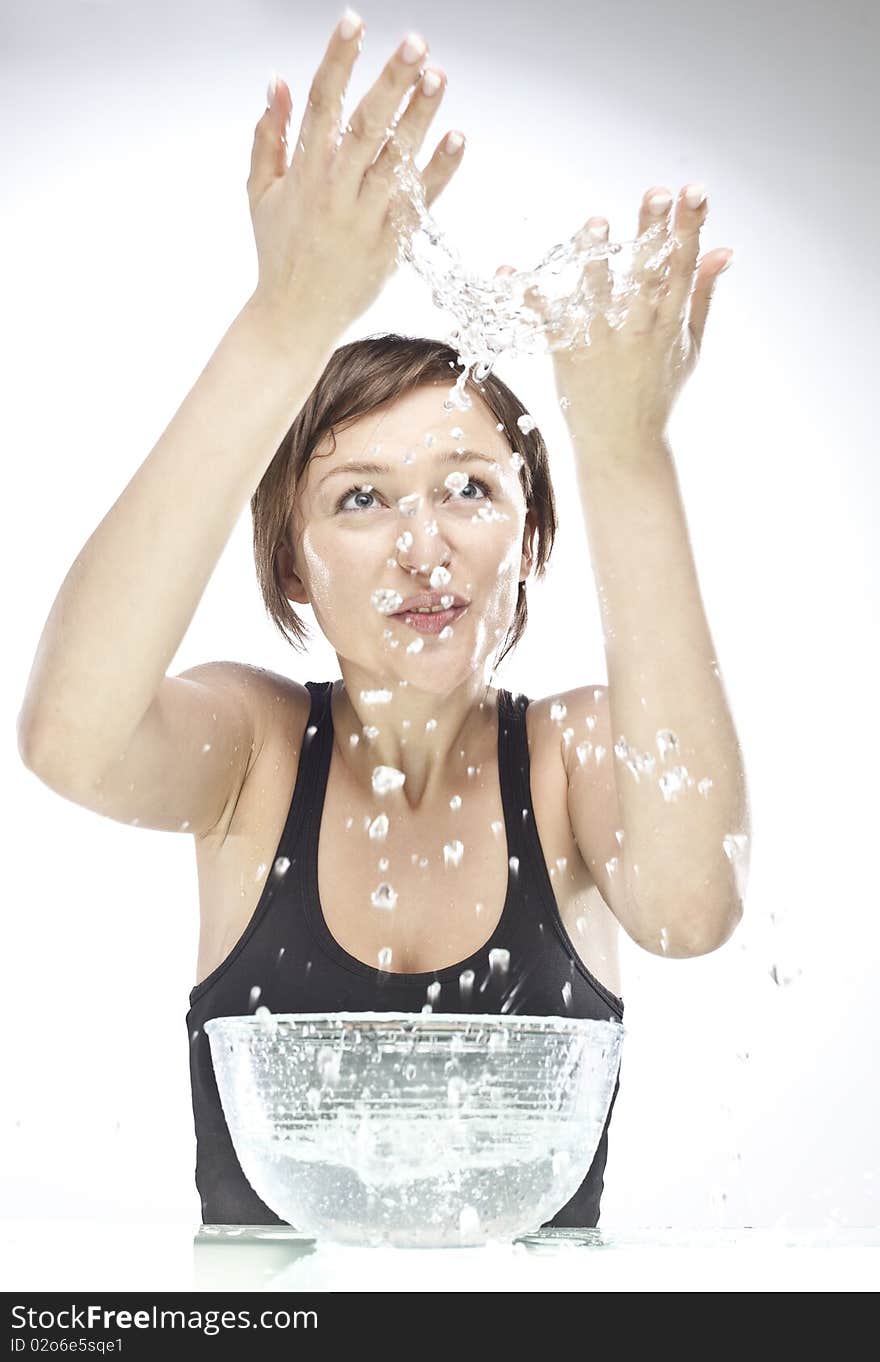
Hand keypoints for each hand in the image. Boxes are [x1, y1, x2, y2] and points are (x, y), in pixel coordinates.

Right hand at [247, 15, 464, 344]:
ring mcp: (365, 218)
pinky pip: (420, 202)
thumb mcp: (260, 192)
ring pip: (396, 159)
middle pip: (366, 126)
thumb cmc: (279, 251)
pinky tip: (458, 137)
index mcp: (302, 173)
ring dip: (421, 116)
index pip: (322, 104)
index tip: (353, 22)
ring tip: (439, 76)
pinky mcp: (391, 244)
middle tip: (415, 43)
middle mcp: (335, 192)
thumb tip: (279, 82)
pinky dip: (440, 171)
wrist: (295, 317)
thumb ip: (269, 135)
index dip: (338, 60)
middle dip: (391, 81)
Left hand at [497, 184, 731, 449]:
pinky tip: (507, 271)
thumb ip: (702, 295)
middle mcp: (638, 330)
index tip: (694, 193)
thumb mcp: (688, 346)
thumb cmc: (658, 391)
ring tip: (595, 223)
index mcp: (670, 324)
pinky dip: (525, 297)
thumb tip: (724, 249)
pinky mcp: (567, 355)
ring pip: (597, 293)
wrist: (623, 444)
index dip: (690, 228)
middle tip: (656, 192)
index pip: (683, 268)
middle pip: (647, 273)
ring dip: (595, 258)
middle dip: (652, 232)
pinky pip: (543, 322)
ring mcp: (601, 343)